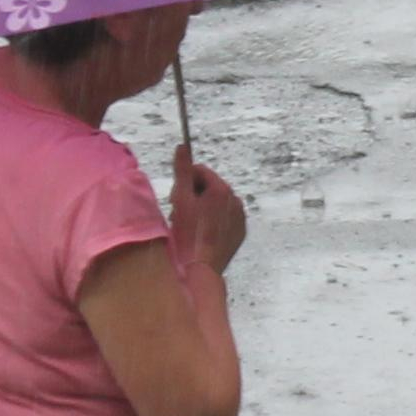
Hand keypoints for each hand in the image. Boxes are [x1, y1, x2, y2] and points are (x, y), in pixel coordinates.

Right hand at [171, 146, 247, 272]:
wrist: (199, 268)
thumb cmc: (187, 234)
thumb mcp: (180, 199)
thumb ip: (183, 170)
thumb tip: (183, 146)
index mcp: (221, 188)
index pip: (199, 171)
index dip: (184, 182)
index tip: (175, 199)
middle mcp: (235, 199)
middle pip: (209, 187)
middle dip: (194, 196)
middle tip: (180, 215)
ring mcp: (240, 217)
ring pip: (217, 204)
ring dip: (204, 209)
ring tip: (191, 227)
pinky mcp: (240, 232)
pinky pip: (226, 219)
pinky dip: (214, 222)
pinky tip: (203, 235)